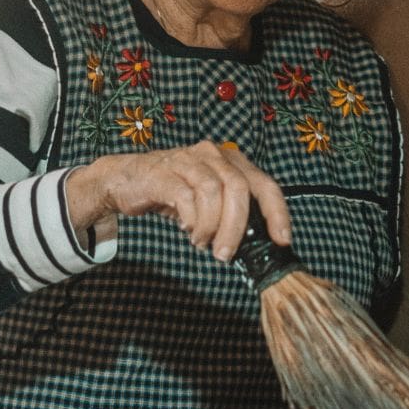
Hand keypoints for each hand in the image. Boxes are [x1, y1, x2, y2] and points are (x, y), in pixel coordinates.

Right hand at [65, 141, 290, 259]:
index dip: (278, 213)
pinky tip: (188, 229)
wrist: (125, 179)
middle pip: (240, 189)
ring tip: (202, 242)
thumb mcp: (209, 200)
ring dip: (211, 226)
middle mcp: (214, 155)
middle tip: (226, 253)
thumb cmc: (174, 192)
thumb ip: (232, 212)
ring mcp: (190, 159)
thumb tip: (256, 244)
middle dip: (237, 227)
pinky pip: (186, 197)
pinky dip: (192, 219)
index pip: (266, 185)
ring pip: (214, 192)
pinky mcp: (165, 172)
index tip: (282, 240)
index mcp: (233, 161)